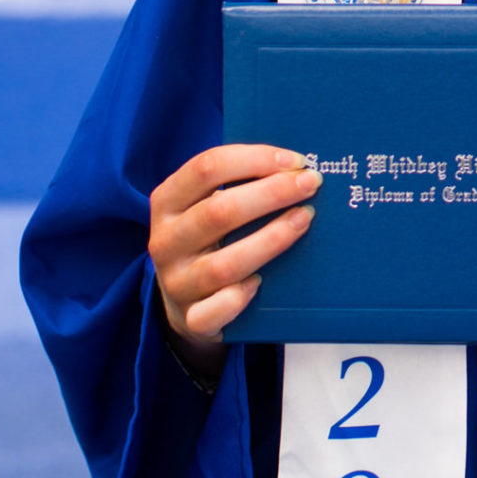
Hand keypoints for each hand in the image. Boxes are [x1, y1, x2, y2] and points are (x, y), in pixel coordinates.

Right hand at [149, 145, 319, 376]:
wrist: (186, 302)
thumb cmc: (210, 239)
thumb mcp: (207, 205)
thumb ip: (238, 184)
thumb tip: (297, 165)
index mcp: (167, 202)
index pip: (206, 168)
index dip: (254, 159)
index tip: (295, 160)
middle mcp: (165, 241)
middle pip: (218, 211)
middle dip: (272, 193)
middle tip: (311, 184)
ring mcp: (176, 283)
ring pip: (224, 263)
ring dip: (271, 239)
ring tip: (304, 220)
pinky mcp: (192, 319)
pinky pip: (215, 311)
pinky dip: (240, 297)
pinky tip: (262, 282)